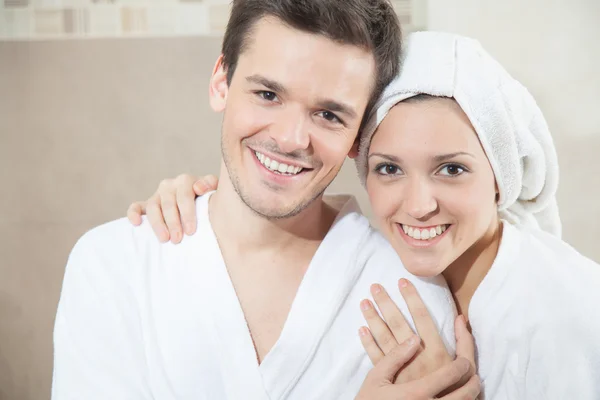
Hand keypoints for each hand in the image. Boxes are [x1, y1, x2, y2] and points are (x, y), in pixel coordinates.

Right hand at [126, 174, 218, 242]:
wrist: (202, 202)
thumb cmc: (209, 199)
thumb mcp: (215, 191)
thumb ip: (210, 185)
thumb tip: (198, 188)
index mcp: (185, 181)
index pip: (184, 195)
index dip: (187, 213)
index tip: (191, 231)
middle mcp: (169, 185)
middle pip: (168, 203)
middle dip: (173, 222)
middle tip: (177, 239)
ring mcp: (157, 195)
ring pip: (152, 207)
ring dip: (157, 223)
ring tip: (164, 239)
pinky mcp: (146, 205)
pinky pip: (136, 207)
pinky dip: (133, 213)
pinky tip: (137, 224)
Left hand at [358, 279, 476, 390]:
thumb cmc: (456, 388)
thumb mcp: (466, 366)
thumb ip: (465, 342)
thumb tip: (460, 317)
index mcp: (436, 350)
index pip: (421, 316)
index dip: (411, 297)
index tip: (402, 281)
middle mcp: (416, 357)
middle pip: (398, 323)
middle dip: (386, 303)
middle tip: (375, 286)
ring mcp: (401, 369)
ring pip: (384, 338)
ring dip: (373, 319)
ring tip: (364, 303)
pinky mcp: (391, 380)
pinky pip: (376, 359)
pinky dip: (368, 344)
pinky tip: (361, 329)